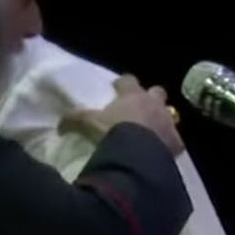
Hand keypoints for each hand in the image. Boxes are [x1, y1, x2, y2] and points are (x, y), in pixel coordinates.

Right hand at [58, 74, 183, 154]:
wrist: (137, 154)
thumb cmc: (113, 131)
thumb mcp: (89, 123)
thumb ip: (74, 120)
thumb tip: (59, 124)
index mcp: (132, 95)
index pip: (128, 80)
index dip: (122, 82)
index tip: (116, 87)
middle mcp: (153, 104)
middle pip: (156, 92)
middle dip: (150, 96)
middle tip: (140, 106)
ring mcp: (167, 122)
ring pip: (168, 114)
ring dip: (160, 119)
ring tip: (151, 130)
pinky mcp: (175, 142)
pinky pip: (174, 140)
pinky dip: (169, 144)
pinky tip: (161, 151)